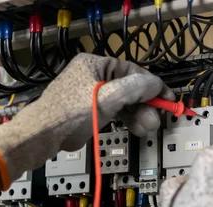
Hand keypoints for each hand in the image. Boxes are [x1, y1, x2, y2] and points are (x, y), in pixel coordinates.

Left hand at [0, 53, 172, 189]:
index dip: (152, 86)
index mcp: (96, 64)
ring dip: (139, 115)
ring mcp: (93, 93)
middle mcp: (95, 75)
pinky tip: (139, 129)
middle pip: (129, 88)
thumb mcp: (108, 97)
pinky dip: (128, 120)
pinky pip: (116, 112)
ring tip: (149, 128)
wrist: (45, 135)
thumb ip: (135, 88)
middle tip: (157, 119)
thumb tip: (157, 84)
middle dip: (145, 105)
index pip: (132, 71)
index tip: (167, 99)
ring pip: (124, 102)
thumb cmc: (72, 112)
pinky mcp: (92, 110)